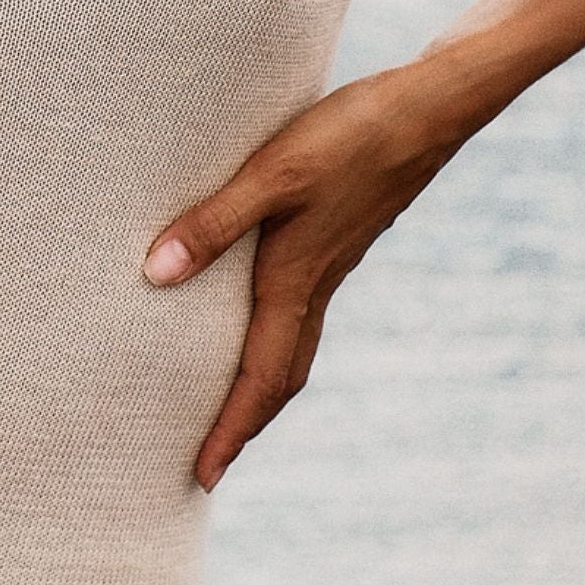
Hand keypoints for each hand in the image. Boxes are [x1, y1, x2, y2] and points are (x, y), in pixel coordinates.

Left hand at [142, 63, 475, 493]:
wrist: (430, 108)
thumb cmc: (349, 135)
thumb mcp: (271, 173)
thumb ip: (212, 223)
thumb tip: (154, 275)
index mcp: (295, 280)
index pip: (258, 378)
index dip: (228, 429)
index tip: (201, 476)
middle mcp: (315, 284)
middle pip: (279, 378)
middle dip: (243, 424)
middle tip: (207, 464)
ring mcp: (330, 265)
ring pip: (293, 348)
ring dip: (260, 387)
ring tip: (225, 407)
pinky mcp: (336, 239)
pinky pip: (300, 314)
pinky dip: (273, 339)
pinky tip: (254, 317)